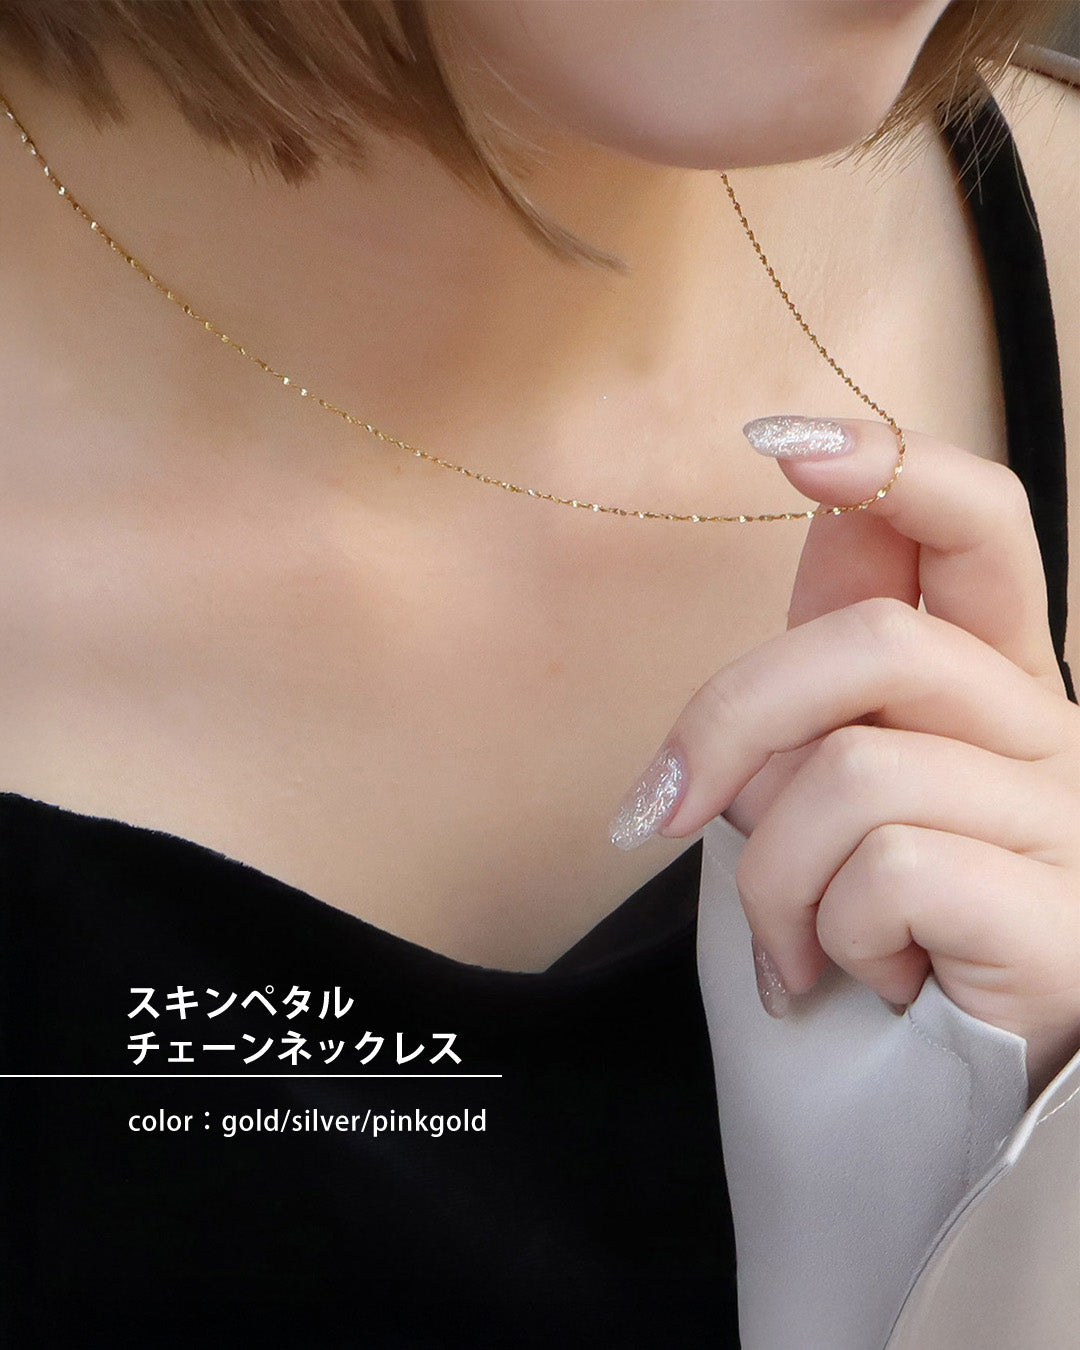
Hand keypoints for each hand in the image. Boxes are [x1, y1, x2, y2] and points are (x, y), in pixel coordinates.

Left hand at [613, 415, 1079, 1098]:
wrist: (939, 1094)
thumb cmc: (877, 920)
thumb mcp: (835, 773)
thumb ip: (832, 657)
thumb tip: (824, 505)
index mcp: (992, 675)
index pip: (981, 526)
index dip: (891, 462)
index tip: (777, 442)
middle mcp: (1046, 727)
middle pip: (878, 641)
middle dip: (731, 721)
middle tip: (659, 813)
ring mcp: (1064, 819)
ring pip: (858, 774)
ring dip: (773, 875)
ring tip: (786, 943)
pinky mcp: (1063, 915)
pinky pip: (889, 874)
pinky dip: (825, 934)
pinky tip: (848, 978)